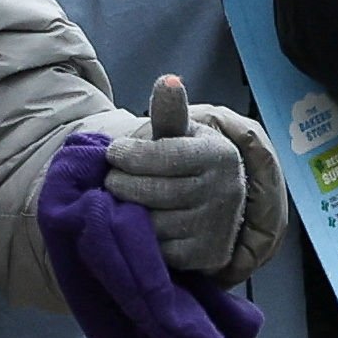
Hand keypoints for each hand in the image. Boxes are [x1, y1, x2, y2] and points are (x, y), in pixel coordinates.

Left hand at [101, 76, 282, 277]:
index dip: (130, 154)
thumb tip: (168, 81)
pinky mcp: (208, 257)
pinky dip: (142, 240)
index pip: (164, 156)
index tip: (112, 152)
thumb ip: (169, 110)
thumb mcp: (178, 132)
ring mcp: (218, 227)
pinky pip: (160, 251)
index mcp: (220, 154)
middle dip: (122, 185)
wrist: (211, 199)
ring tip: (122, 200)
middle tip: (111, 179)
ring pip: (153, 224)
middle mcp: (226, 192)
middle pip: (154, 192)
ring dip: (128, 213)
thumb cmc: (184, 159)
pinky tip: (138, 225)